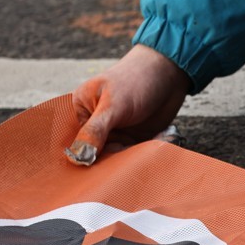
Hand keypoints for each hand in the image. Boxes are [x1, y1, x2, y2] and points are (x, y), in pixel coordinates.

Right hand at [66, 45, 191, 164]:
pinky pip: (135, 157)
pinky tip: (155, 143)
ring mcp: (116, 134)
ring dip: (128, 161)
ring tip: (140, 151)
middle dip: (107, 163)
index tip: (87, 173)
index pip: (73, 143)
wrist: (171, 72)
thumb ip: (95, 131)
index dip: (80, 159)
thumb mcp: (113, 105)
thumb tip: (77, 158)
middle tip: (118, 166)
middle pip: (95, 156)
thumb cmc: (136, 80)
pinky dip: (143, 155)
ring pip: (116, 159)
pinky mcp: (135, 140)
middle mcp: (96, 126)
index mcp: (81, 112)